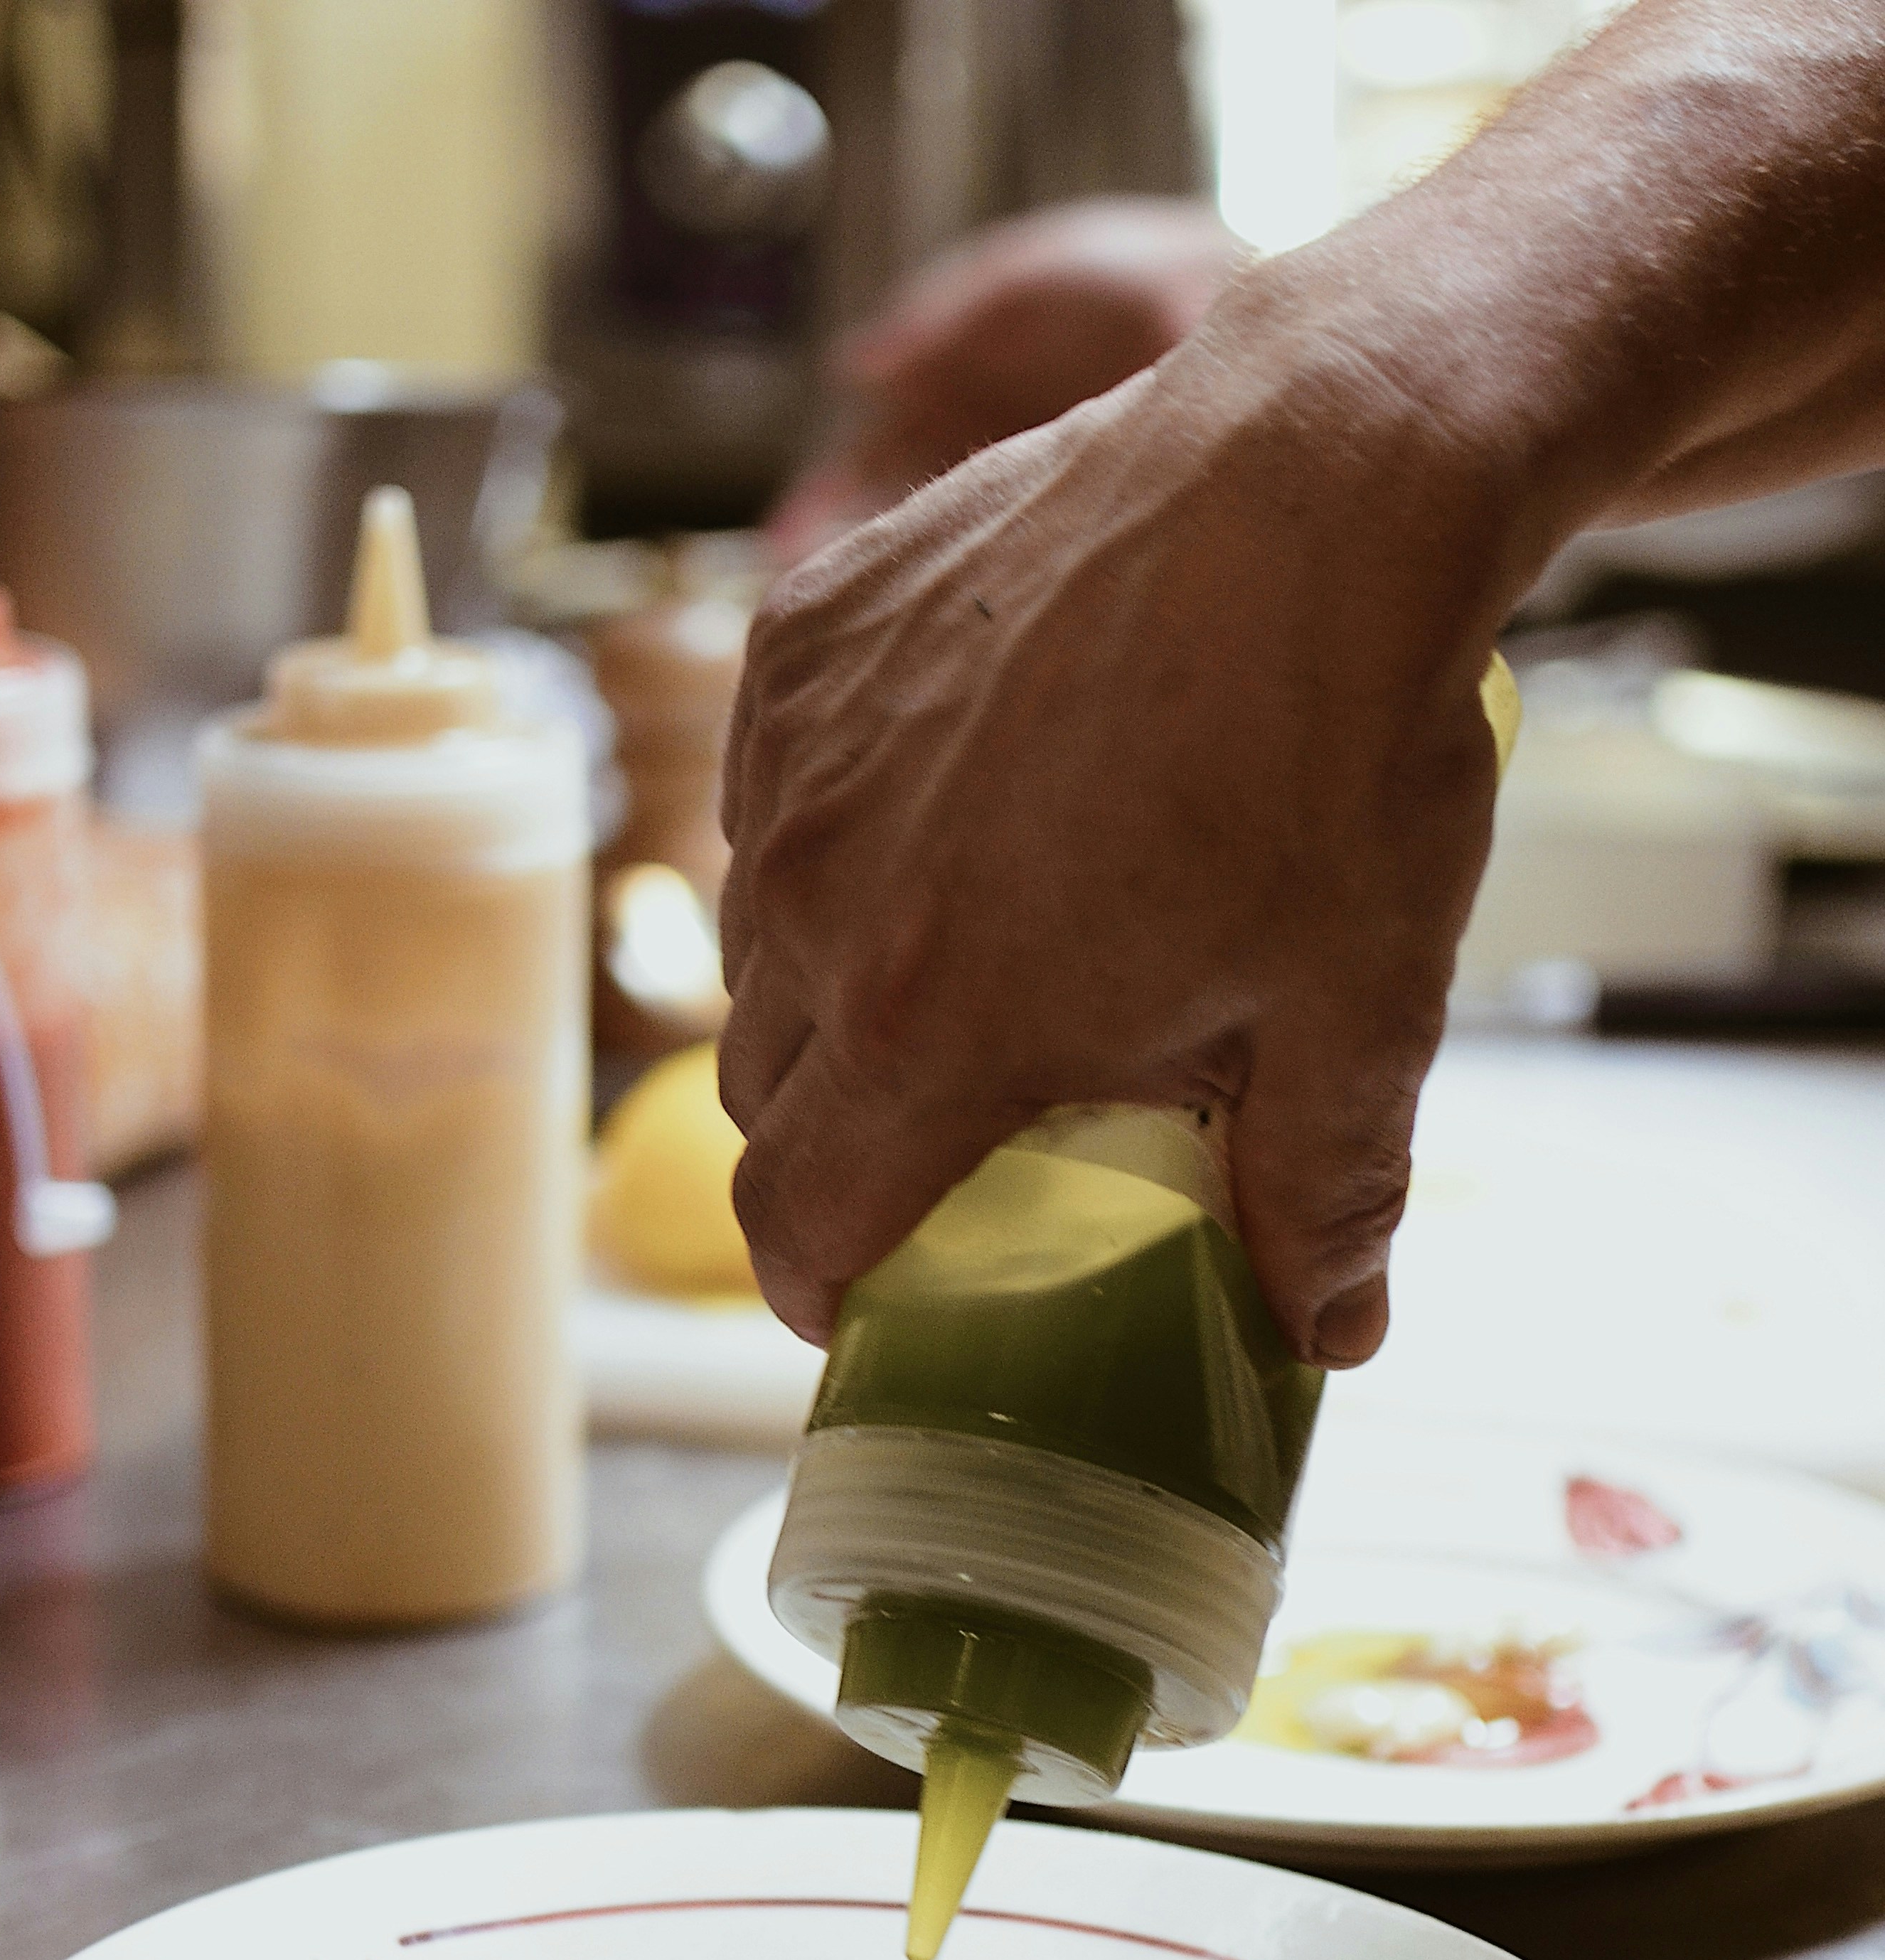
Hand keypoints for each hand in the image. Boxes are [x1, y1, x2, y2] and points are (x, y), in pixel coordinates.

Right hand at [721, 262, 1514, 1364]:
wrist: (1320, 468)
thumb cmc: (1339, 739)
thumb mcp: (1357, 1008)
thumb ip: (1323, 1198)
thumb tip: (1329, 1334)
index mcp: (928, 1022)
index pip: (794, 1221)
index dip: (821, 1287)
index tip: (863, 1296)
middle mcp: (819, 896)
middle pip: (770, 1092)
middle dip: (844, 1139)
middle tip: (952, 1128)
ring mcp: (798, 758)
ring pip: (758, 941)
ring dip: (835, 982)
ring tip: (965, 953)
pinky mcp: (805, 635)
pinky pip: (773, 791)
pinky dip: (836, 832)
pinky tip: (955, 805)